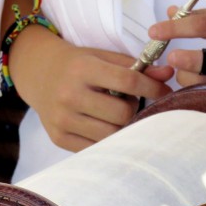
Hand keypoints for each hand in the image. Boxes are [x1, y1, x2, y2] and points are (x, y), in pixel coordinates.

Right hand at [9, 26, 173, 151]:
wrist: (38, 74)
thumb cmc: (77, 65)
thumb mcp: (103, 57)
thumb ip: (135, 67)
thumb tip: (168, 75)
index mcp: (82, 69)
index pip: (127, 82)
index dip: (152, 88)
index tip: (164, 92)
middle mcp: (70, 95)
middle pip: (122, 114)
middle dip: (133, 110)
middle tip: (127, 103)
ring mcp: (62, 120)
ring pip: (111, 134)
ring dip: (122, 126)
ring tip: (114, 114)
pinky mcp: (59, 138)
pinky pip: (95, 147)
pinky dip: (107, 140)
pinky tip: (104, 127)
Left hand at [149, 6, 205, 89]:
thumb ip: (198, 16)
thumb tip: (171, 12)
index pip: (204, 25)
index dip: (177, 28)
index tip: (154, 32)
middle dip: (191, 61)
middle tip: (171, 59)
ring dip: (188, 79)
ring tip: (181, 74)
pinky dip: (196, 93)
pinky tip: (187, 89)